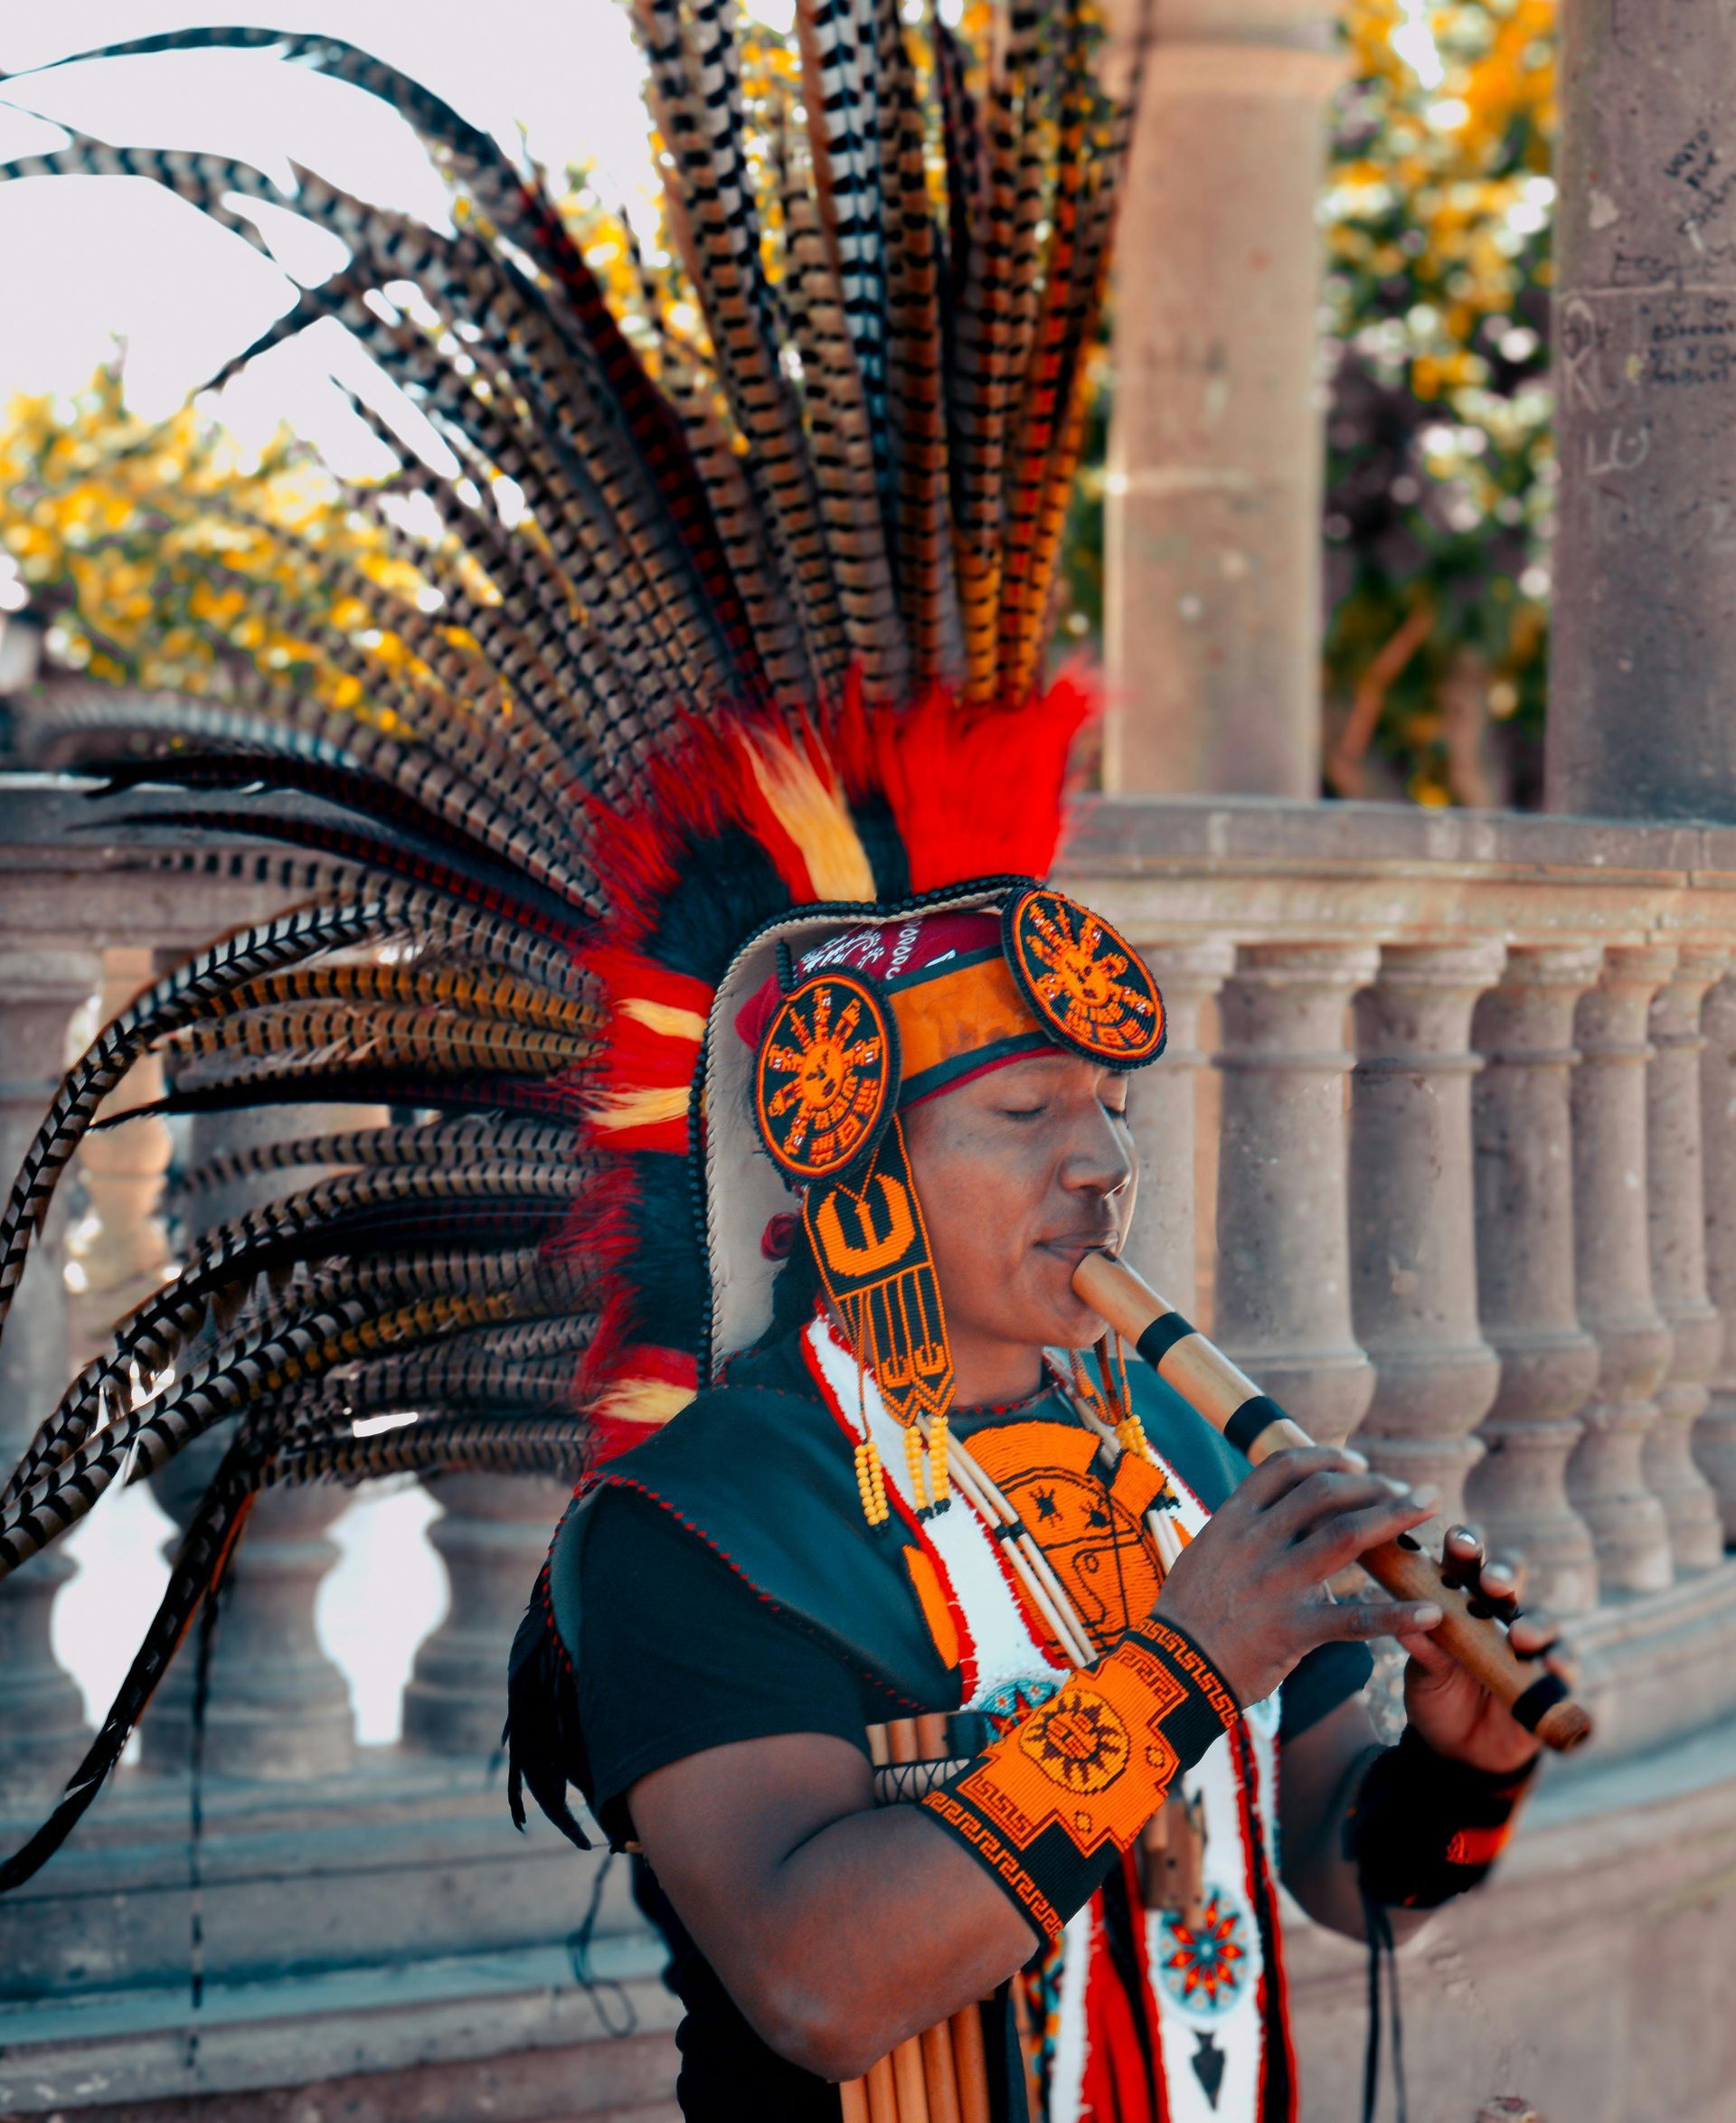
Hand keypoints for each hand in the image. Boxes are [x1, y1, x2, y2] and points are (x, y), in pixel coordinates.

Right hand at [1153, 1446, 1444, 1706]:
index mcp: (1234, 1518)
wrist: (1174, 1666)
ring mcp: (1277, 1583)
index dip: (1328, 1458)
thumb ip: (1244, 1527)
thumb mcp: (1207, 1551)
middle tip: (1409, 1490)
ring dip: (1395, 1516)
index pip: (1285, 1466)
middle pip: (1325, 1492)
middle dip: (1374, 1483)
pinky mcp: (1294, 1628)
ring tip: (1429, 1508)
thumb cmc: (1190, 1610)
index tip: (1358, 1464)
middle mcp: (1256, 1541)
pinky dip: (1398, 1616)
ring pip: (1346, 1535)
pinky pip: (1355, 1619)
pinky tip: (1431, 1612)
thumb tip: (1279, 1506)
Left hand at [1396, 1527, 1573, 1777]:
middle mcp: (1500, 1614)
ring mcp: (1530, 1646)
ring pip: (1544, 1621)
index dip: (1466, 1545)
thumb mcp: (1424, 1673)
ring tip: (1521, 1636)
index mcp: (1462, 1599)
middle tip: (1493, 1583)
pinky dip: (1563, 1665)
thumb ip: (1422, 1650)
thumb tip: (1402, 1625)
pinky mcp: (1551, 1681)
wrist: (1460, 1749)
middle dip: (1505, 1573)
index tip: (1457, 1541)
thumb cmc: (1438, 1694)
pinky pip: (1566, 1667)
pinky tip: (1556, 1667)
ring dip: (1536, 1625)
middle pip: (1511, 1579)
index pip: (1466, 1562)